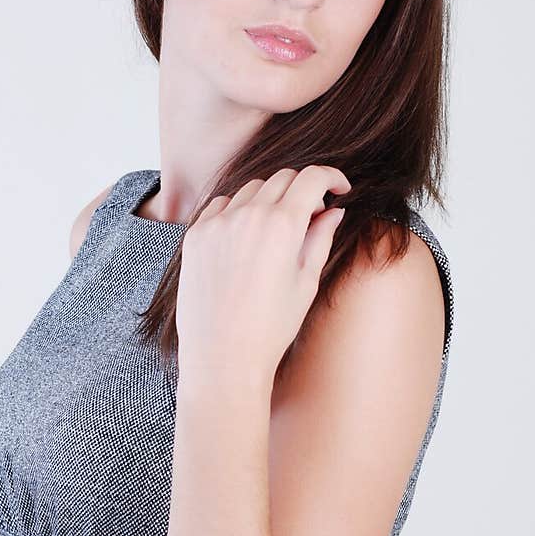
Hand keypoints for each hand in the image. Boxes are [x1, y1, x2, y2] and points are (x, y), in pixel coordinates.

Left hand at [175, 165, 351, 391]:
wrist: (223, 358)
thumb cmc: (270, 328)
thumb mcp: (305, 282)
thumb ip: (320, 238)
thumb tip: (333, 212)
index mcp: (282, 226)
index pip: (312, 177)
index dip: (332, 177)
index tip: (339, 189)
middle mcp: (247, 216)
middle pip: (283, 178)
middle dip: (304, 189)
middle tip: (312, 214)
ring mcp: (217, 224)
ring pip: (251, 188)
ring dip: (270, 198)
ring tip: (277, 230)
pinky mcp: (195, 236)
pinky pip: (221, 205)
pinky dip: (238, 210)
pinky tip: (246, 236)